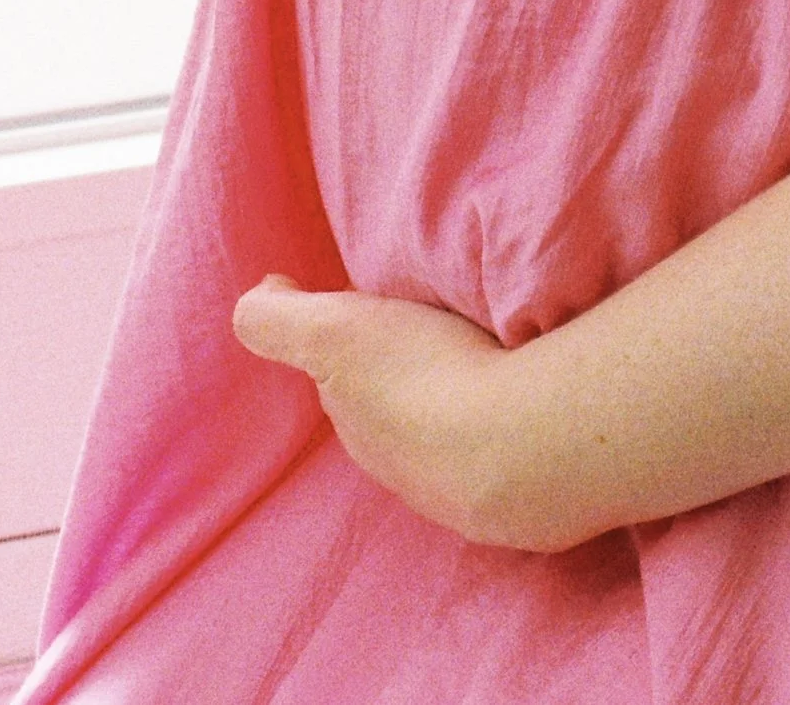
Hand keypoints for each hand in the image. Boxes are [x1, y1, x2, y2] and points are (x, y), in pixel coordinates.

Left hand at [232, 275, 578, 551]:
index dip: (353, 346)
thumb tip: (260, 296)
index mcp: (362, 427)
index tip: (374, 314)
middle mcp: (405, 469)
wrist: (521, 446)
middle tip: (433, 331)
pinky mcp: (528, 493)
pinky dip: (512, 421)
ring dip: (464, 400)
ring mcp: (468, 490)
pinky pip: (512, 447)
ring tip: (490, 358)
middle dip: (408, 377)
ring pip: (455, 432)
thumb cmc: (424, 379)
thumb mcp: (331, 331)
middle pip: (398, 411)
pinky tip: (530, 397)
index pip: (347, 384)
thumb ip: (277, 320)